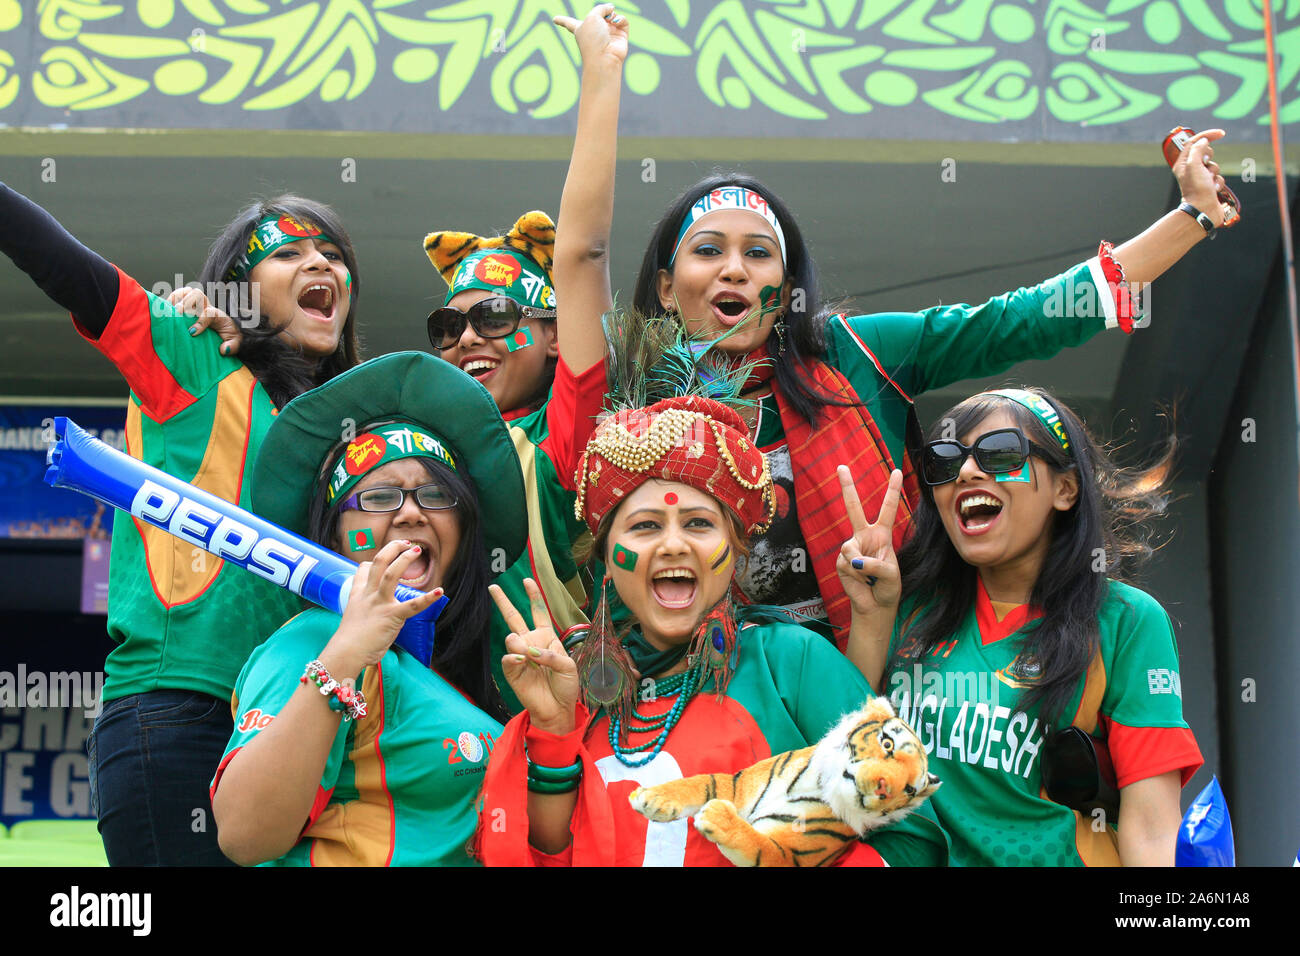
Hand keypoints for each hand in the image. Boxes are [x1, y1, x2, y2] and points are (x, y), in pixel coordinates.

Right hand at [170, 286, 244, 355]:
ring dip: (177, 298)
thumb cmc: (228, 335)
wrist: (226, 328)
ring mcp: (197, 301)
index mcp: (218, 314)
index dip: (200, 322)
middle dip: (186, 303)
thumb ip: (233, 346)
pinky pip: (179, 293)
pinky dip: (171, 298)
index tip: (192, 332)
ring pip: (187, 291)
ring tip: (169, 309)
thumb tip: (223, 350)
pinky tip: (165, 307)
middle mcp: (207, 305)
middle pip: (197, 294)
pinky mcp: (188, 301)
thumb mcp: (235, 342)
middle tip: (177, 315)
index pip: (208, 313)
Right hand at [323, 540, 444, 673]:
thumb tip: (373, 618)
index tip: (383, 557)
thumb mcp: (353, 620)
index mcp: (358, 596)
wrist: (346, 653)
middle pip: (377, 562)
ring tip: (417, 550)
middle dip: (392, 549)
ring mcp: (379, 604)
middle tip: (406, 543)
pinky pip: (412, 605)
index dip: (373, 561)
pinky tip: (440, 592)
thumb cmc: (350, 644)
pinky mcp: (391, 616)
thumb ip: (364, 613)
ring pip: (390, 573)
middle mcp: (368, 595)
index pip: (363, 570)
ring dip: (404, 559)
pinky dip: (428, 598)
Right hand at [490, 579, 578, 733]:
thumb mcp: (567, 666)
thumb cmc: (565, 686)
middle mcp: (531, 643)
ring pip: (512, 638)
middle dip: (504, 602)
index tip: (528, 581)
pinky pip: (509, 657)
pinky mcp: (512, 671)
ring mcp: (520, 656)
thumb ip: (549, 654)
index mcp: (548, 637)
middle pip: (514, 618)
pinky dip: (516, 657)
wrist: (557, 709)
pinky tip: (523, 660)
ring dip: (521, 644)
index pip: (539, 612)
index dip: (534, 596)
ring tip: (529, 656)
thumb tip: (526, 651)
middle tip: (493, 587)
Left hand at [553, 3, 628, 67]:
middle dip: (601, 12)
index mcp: (579, 28)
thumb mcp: (592, 17)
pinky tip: (616, 22)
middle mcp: (593, 31)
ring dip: (611, 14)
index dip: (562, 20)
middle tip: (604, 16)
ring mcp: (607, 33)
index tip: (554, 19)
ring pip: (611, 15)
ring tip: (610, 21)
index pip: (568, 23)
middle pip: (597, 15)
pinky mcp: (620, 36)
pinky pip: (622, 20)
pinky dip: (620, 19)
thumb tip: (613, 10)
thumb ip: (601, 8)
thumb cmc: (593, 39)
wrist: (605, 57)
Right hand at [835, 466, 902, 614]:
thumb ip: (876, 564)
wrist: (874, 604)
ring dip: (862, 567)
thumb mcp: (892, 574)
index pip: (888, 508)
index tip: (897, 470)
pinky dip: (856, 574)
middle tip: (841, 466)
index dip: (892, 490)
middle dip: (846, 487)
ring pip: (850, 548)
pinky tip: (861, 581)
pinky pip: (846, 562)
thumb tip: (855, 560)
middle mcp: (865, 536)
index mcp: (882, 534)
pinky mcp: (840, 561)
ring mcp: (851, 548)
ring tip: (870, 577)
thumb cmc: (888, 587)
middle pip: (854, 508)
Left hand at [1172, 129, 1231, 227]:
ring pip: (1214, 165)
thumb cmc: (1196, 189)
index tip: (1221, 134)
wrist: (1203, 210)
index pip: (1193, 142)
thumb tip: (1203, 140)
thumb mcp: (1194, 165)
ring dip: (1214, 173)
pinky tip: (1213, 190)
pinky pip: (1219, 176)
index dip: (1206, 136)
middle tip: (1204, 166)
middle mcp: (1190, 169)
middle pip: (1205, 152)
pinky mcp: (1209, 185)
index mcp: (1182, 164)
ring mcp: (1200, 177)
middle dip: (1210, 158)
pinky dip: (1218, 182)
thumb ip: (1197, 150)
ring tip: (1208, 182)